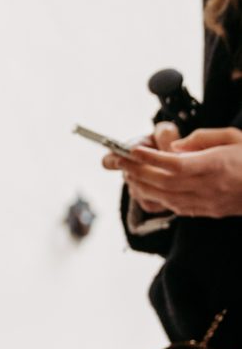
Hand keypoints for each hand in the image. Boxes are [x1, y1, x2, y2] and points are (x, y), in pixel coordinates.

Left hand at [105, 126, 241, 217]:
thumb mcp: (233, 137)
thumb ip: (202, 138)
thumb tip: (174, 146)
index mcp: (216, 165)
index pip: (176, 163)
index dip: (151, 158)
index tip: (131, 150)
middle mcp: (210, 186)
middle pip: (164, 181)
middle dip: (136, 171)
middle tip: (118, 159)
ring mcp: (208, 202)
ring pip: (165, 197)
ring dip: (141, 185)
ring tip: (126, 172)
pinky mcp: (207, 211)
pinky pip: (175, 207)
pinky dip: (155, 197)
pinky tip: (144, 187)